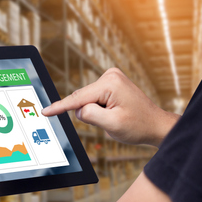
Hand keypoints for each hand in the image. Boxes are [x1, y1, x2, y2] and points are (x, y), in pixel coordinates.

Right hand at [41, 68, 178, 146]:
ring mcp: (111, 78)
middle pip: (83, 99)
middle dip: (90, 114)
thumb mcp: (112, 125)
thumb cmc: (138, 126)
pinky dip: (99, 109)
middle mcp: (110, 75)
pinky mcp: (111, 83)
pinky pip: (93, 99)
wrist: (155, 125)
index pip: (78, 98)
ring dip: (96, 112)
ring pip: (87, 100)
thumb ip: (90, 115)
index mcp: (110, 83)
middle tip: (111, 121)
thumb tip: (78, 110)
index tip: (45, 111)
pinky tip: (115, 112)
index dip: (60, 107)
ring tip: (116, 116)